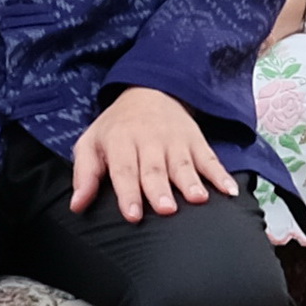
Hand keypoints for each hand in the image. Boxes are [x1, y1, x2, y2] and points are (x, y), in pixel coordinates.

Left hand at [71, 85, 240, 217]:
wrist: (150, 90)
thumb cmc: (117, 127)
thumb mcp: (92, 142)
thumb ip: (85, 174)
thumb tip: (77, 205)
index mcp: (121, 141)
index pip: (124, 169)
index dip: (128, 192)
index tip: (133, 215)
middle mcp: (149, 140)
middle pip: (155, 168)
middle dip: (160, 188)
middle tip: (165, 209)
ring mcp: (176, 141)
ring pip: (184, 164)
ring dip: (191, 182)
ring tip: (198, 199)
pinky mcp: (196, 142)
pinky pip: (210, 159)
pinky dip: (220, 175)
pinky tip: (229, 192)